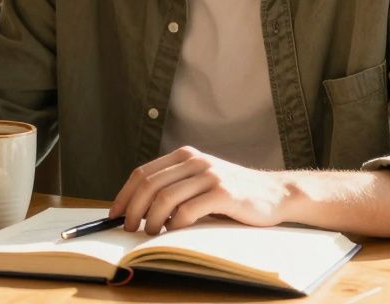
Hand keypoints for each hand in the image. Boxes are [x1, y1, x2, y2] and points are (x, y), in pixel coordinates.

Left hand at [108, 146, 289, 234]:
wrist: (274, 193)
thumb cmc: (232, 193)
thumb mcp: (200, 180)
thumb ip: (175, 185)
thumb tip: (137, 209)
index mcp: (186, 155)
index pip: (143, 173)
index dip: (125, 195)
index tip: (115, 214)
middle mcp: (195, 161)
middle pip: (150, 185)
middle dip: (133, 209)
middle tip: (128, 228)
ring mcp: (210, 176)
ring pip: (165, 198)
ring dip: (152, 220)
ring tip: (150, 233)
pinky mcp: (223, 193)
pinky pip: (188, 211)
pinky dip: (175, 225)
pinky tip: (174, 232)